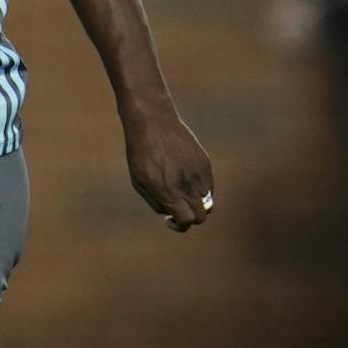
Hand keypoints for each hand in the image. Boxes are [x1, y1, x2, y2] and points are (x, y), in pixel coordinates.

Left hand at [125, 110, 213, 232]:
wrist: (152, 121)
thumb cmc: (140, 152)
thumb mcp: (139, 181)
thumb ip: (156, 202)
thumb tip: (169, 213)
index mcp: (168, 191)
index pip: (186, 221)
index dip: (180, 226)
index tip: (170, 220)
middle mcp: (186, 185)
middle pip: (201, 216)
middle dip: (190, 217)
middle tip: (178, 210)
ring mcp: (197, 173)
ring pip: (207, 201)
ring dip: (196, 202)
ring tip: (180, 191)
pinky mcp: (204, 162)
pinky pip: (209, 185)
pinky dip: (200, 188)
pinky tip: (185, 179)